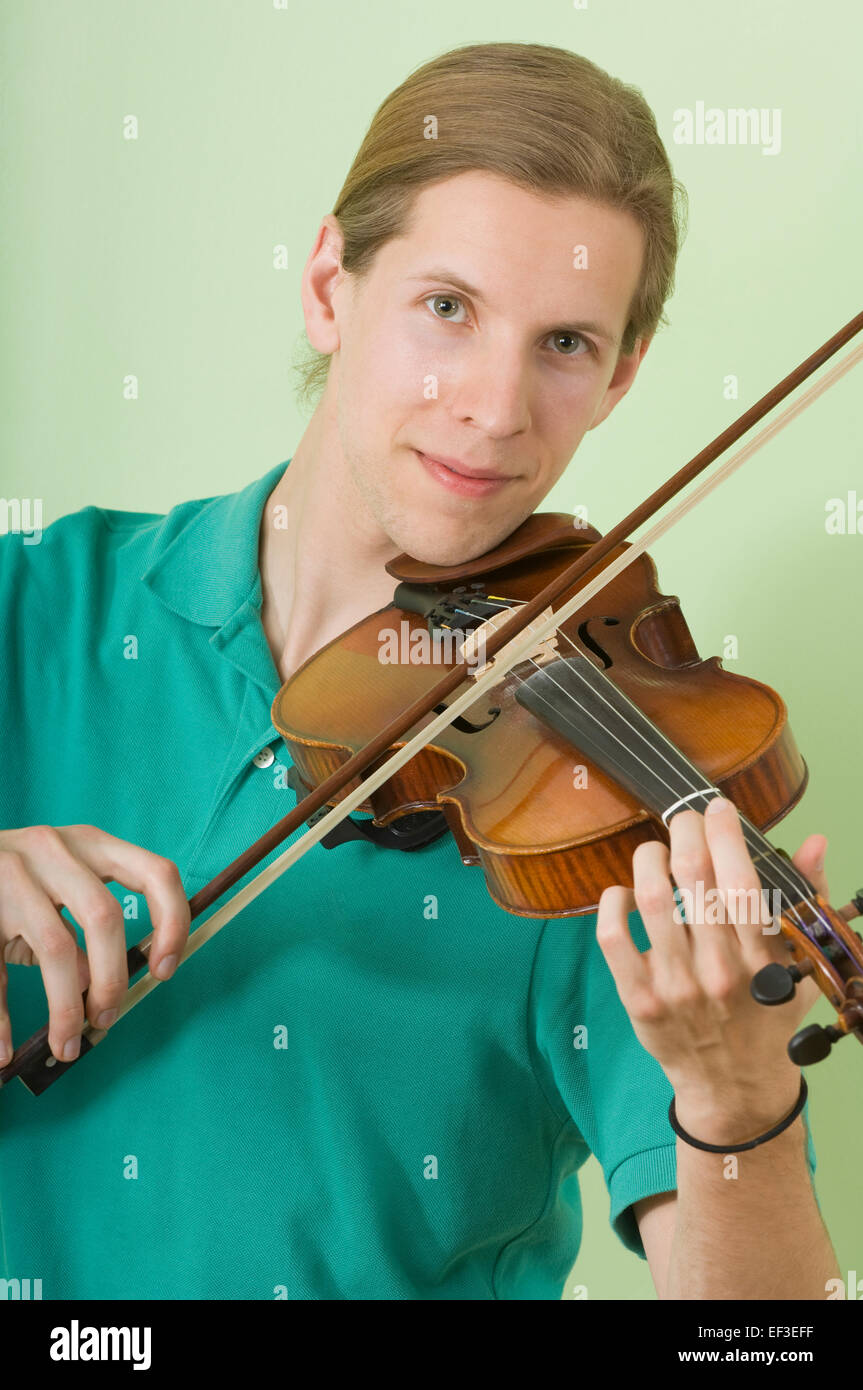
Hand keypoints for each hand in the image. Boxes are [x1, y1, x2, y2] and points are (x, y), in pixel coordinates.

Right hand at [0, 824, 189, 1064]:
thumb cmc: (18, 882)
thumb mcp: (60, 888)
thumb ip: (90, 927)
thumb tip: (102, 988)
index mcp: (92, 843)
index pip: (156, 873)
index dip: (173, 924)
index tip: (165, 971)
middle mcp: (56, 849)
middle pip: (105, 917)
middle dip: (112, 979)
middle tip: (106, 1019)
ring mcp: (13, 871)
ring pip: (56, 947)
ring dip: (65, 1007)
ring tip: (66, 1045)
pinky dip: (1, 1019)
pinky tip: (5, 1050)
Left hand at [596, 797, 827, 1140]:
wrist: (735, 1089)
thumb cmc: (767, 1018)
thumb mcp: (800, 966)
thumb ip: (806, 901)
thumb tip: (814, 842)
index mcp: (762, 962)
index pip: (743, 883)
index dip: (726, 835)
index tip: (719, 809)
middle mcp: (718, 972)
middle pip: (694, 880)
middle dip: (686, 832)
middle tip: (684, 818)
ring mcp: (675, 987)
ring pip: (652, 901)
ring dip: (648, 859)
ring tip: (655, 850)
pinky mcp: (639, 1000)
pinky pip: (613, 938)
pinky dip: (613, 903)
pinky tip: (625, 891)